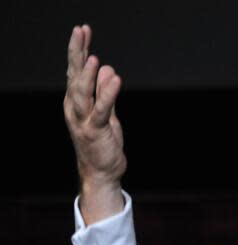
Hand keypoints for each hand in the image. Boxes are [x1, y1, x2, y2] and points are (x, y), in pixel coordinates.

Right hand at [63, 24, 125, 223]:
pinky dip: (107, 95)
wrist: (101, 171)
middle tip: (80, 31)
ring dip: (87, 74)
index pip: (75, 70)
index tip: (83, 30)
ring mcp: (83, 120)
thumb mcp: (106, 113)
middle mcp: (75, 108)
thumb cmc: (102, 141)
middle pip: (74, 76)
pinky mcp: (96, 131)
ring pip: (82, 93)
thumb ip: (105, 92)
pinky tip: (114, 79)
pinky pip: (102, 110)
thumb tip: (105, 68)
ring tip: (94, 56)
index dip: (79, 50)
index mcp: (75, 101)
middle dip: (77, 53)